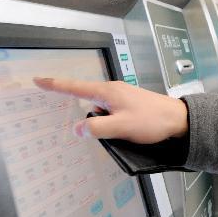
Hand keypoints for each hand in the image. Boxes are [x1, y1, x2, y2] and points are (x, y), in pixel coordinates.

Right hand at [34, 78, 187, 143]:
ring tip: (116, 136)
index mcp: (107, 92)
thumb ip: (97, 128)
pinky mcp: (130, 105)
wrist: (179, 120)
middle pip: (87, 100)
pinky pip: (111, 113)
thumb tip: (76, 129)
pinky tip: (120, 135)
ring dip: (101, 122)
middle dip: (83, 113)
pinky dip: (110, 123)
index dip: (54, 85)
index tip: (37, 80)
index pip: (74, 87)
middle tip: (83, 129)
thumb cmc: (151, 121)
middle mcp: (113, 91)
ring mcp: (122, 97)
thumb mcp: (121, 127)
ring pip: (100, 109)